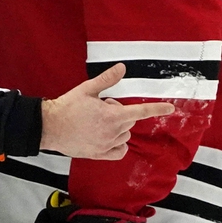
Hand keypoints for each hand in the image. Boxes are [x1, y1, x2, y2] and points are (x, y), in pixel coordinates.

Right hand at [40, 63, 174, 159]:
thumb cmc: (67, 107)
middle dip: (119, 112)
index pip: (140, 112)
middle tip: (100, 107)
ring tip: (97, 121)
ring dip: (117, 128)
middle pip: (129, 122)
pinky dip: (118, 145)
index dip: (157, 109)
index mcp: (112, 115)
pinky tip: (106, 137)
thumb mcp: (87, 89)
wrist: (50, 127)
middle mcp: (112, 132)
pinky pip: (120, 151)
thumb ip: (107, 79)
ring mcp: (106, 145)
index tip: (171, 108)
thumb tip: (122, 68)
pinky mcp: (99, 155)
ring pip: (124, 136)